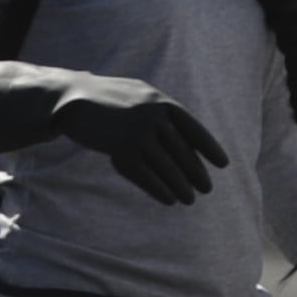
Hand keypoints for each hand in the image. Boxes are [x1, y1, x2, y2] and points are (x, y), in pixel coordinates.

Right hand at [56, 87, 229, 202]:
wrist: (73, 100)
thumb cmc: (109, 100)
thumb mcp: (139, 97)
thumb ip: (162, 112)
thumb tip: (188, 137)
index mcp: (161, 102)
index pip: (193, 129)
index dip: (209, 148)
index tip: (223, 164)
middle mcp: (153, 116)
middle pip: (182, 151)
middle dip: (196, 173)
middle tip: (207, 189)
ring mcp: (137, 131)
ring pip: (166, 166)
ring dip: (180, 186)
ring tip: (190, 199)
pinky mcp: (120, 147)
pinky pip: (145, 173)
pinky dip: (159, 188)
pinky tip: (169, 199)